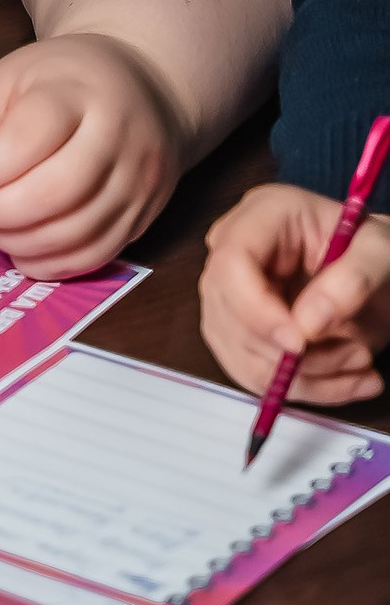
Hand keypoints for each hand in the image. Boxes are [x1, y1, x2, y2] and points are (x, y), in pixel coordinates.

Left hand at [0, 33, 181, 276]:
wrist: (141, 86)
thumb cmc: (67, 82)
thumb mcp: (7, 81)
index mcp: (76, 91)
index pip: (21, 143)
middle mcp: (117, 135)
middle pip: (49, 195)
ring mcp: (138, 178)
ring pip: (73, 234)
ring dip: (18, 241)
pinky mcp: (146, 213)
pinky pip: (96, 255)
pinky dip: (51, 262)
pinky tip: (25, 246)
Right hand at [199, 184, 389, 402]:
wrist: (377, 271)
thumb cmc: (373, 250)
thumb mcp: (380, 252)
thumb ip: (352, 279)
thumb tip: (308, 324)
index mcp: (262, 216)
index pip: (231, 264)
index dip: (256, 310)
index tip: (300, 344)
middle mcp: (234, 252)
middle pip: (230, 314)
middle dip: (292, 353)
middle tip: (356, 354)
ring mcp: (230, 294)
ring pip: (242, 354)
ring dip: (305, 377)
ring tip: (360, 362)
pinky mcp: (239, 331)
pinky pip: (256, 375)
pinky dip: (307, 389)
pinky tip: (348, 379)